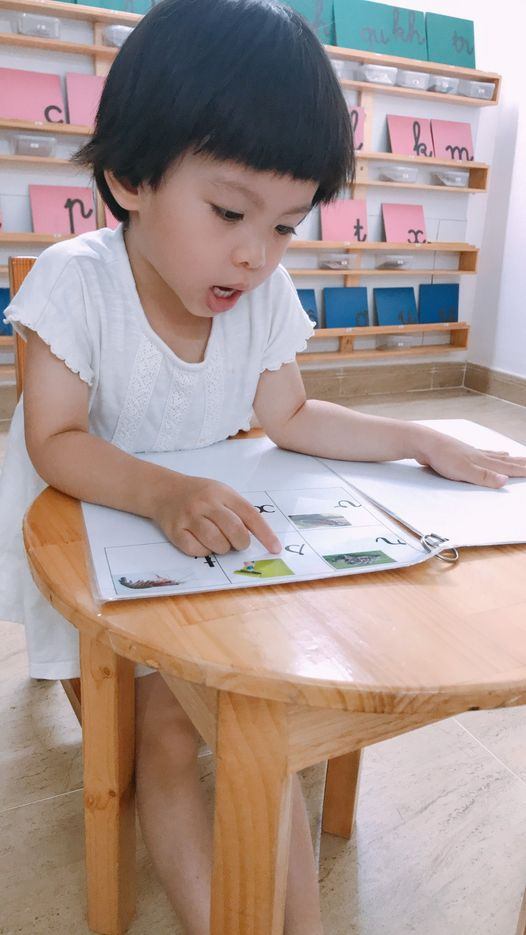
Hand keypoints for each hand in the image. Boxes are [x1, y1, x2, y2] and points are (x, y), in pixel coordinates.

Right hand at [151, 474, 280, 556]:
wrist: (165, 490)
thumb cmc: (199, 494)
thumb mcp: (221, 493)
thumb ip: (238, 510)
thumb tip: (258, 537)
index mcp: (223, 493)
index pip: (250, 515)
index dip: (265, 534)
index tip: (275, 548)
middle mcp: (206, 503)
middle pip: (234, 531)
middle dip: (241, 543)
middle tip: (238, 543)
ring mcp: (189, 517)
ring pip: (216, 543)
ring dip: (223, 548)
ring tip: (218, 541)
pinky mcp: (175, 531)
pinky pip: (197, 550)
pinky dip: (204, 551)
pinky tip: (202, 542)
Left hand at [415, 430, 525, 487]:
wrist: (424, 442)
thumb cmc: (442, 456)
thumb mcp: (464, 471)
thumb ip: (484, 477)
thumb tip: (505, 480)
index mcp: (483, 462)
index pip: (508, 468)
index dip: (522, 470)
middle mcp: (480, 456)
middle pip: (504, 460)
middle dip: (519, 462)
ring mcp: (470, 453)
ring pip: (492, 456)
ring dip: (505, 457)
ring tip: (512, 455)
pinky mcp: (460, 453)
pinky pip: (480, 454)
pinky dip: (488, 454)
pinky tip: (484, 453)